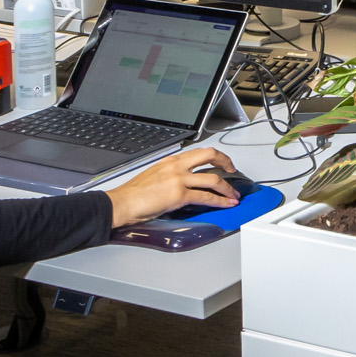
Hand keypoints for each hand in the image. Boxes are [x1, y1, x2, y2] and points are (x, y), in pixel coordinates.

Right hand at [105, 147, 239, 227]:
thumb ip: (172, 174)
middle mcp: (177, 166)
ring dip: (227, 188)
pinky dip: (220, 201)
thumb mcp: (155, 175)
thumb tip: (186, 182)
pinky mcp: (179, 195)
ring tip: (233, 195)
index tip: (221, 163)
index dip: (214, 157)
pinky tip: (226, 203)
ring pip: (213, 179)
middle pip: (210, 155)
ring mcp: (179, 179)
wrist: (122, 203)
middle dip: (226, 162)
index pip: (199, 153)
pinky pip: (206, 197)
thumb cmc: (134, 193)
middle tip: (233, 170)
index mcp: (171, 160)